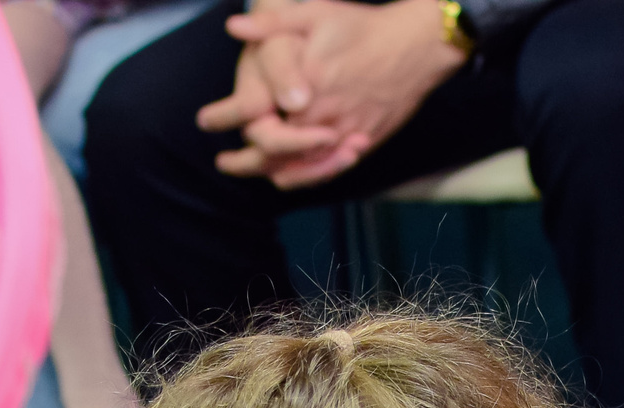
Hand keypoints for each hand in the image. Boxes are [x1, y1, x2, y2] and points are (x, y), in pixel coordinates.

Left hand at [205, 0, 467, 188]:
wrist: (417, 45)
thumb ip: (273, 24)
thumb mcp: (315, 14)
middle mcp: (323, 119)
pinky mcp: (364, 143)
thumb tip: (234, 27)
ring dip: (272, 173)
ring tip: (253, 172)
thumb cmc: (363, 26)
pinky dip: (307, 176)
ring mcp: (346, 135)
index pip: (257, 120)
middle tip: (224, 163)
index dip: (228, 121)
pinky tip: (292, 173)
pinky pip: (329, 170)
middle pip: (274, 154)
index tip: (206, 122)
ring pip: (301, 170)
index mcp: (305, 90)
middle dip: (244, 162)